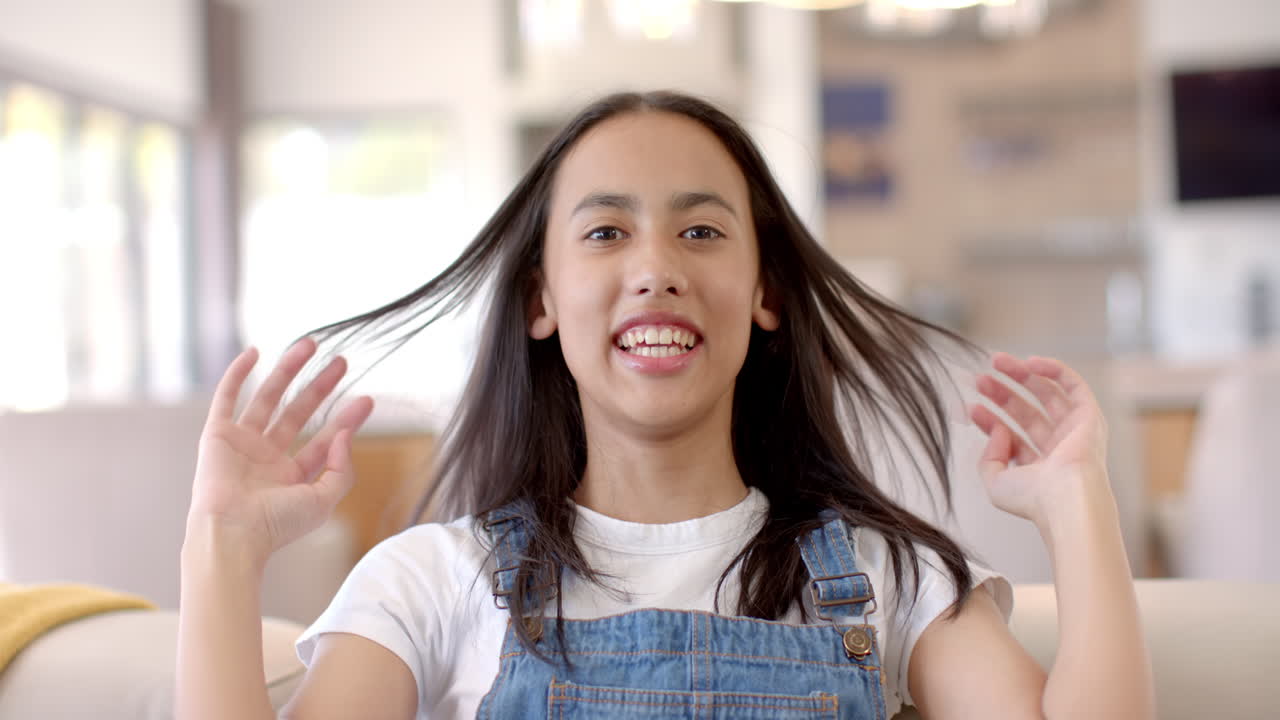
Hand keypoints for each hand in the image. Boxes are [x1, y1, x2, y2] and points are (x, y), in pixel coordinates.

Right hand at [187, 338, 374, 561]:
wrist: (233, 533)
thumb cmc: (277, 524)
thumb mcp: (324, 499)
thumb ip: (342, 468)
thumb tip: (344, 434)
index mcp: (291, 477)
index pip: (322, 440)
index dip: (345, 420)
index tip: (366, 399)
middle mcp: (266, 458)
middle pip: (298, 412)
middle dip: (320, 386)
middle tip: (341, 362)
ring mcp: (242, 444)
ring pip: (268, 398)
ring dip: (287, 370)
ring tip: (310, 344)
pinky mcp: (217, 435)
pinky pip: (226, 398)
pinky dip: (237, 375)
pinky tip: (255, 352)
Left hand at [969, 353, 1108, 528]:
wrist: (1065, 497)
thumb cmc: (1033, 498)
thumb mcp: (996, 483)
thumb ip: (988, 458)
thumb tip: (999, 429)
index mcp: (1039, 466)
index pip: (1011, 435)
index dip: (989, 420)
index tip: (971, 406)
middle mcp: (1058, 448)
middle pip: (1026, 412)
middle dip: (1001, 393)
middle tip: (980, 378)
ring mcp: (1075, 431)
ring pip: (1046, 395)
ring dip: (1021, 375)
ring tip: (996, 361)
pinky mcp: (1090, 417)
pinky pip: (1074, 386)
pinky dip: (1054, 370)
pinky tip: (1029, 361)